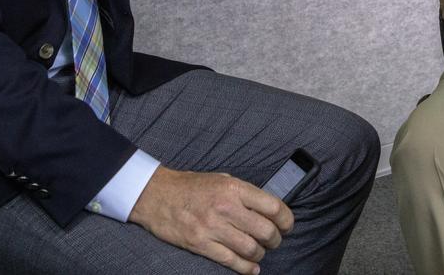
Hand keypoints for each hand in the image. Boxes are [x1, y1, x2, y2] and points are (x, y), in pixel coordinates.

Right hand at [129, 167, 293, 273]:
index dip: (286, 220)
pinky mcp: (201, 244)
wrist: (156, 195)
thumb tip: (267, 209)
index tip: (287, 225)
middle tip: (274, 241)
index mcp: (234, 188)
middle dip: (275, 240)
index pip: (273, 206)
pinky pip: (231, 261)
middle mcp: (226, 207)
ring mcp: (212, 227)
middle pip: (265, 231)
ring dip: (260, 254)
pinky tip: (251, 268)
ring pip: (251, 249)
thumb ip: (243, 193)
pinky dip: (246, 268)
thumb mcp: (221, 179)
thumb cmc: (190, 186)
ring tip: (260, 252)